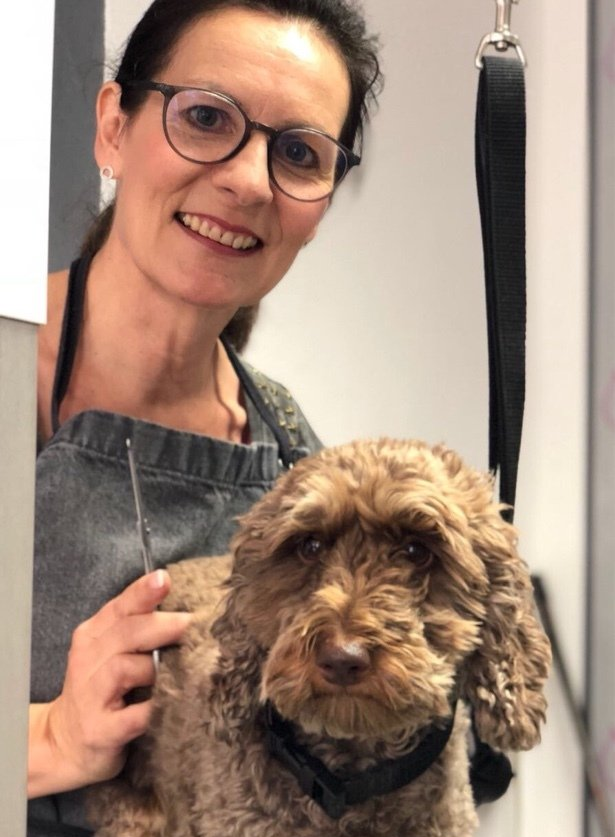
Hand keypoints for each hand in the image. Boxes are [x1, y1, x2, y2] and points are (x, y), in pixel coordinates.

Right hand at [28, 569, 190, 797]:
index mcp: (93, 634)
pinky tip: (171, 705)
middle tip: (193, 624)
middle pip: (127, 633)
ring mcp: (90, 695)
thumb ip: (140, 627)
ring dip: (156, 669)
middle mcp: (87, 659)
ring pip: (126, 668)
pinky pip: (133, 716)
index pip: (121, 607)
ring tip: (179, 673)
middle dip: (163, 626)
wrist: (65, 743)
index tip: (165, 580)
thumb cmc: (103, 688)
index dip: (143, 593)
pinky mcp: (99, 730)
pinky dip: (153, 709)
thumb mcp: (112, 651)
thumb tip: (187, 608)